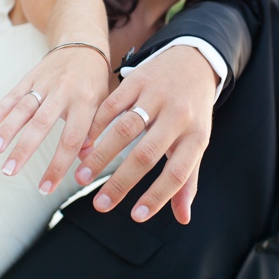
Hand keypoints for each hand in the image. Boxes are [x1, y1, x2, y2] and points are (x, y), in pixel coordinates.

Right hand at [0, 45, 109, 194]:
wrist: (83, 43)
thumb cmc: (95, 81)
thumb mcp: (103, 104)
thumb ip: (94, 131)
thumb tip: (85, 161)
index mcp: (86, 102)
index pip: (71, 139)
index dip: (58, 165)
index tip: (46, 188)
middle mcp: (64, 91)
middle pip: (42, 124)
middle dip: (24, 150)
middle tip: (9, 172)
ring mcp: (45, 82)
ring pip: (24, 108)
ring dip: (8, 129)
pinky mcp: (32, 75)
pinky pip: (14, 93)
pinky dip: (1, 108)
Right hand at [73, 46, 218, 224]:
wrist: (194, 59)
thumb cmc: (193, 110)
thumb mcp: (197, 140)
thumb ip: (188, 179)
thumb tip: (183, 218)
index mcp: (196, 135)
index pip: (178, 173)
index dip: (158, 196)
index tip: (136, 216)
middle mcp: (178, 116)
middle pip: (146, 154)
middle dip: (121, 183)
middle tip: (99, 205)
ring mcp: (157, 96)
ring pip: (125, 129)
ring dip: (101, 156)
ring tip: (81, 177)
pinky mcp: (138, 79)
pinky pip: (113, 105)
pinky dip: (95, 126)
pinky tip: (83, 145)